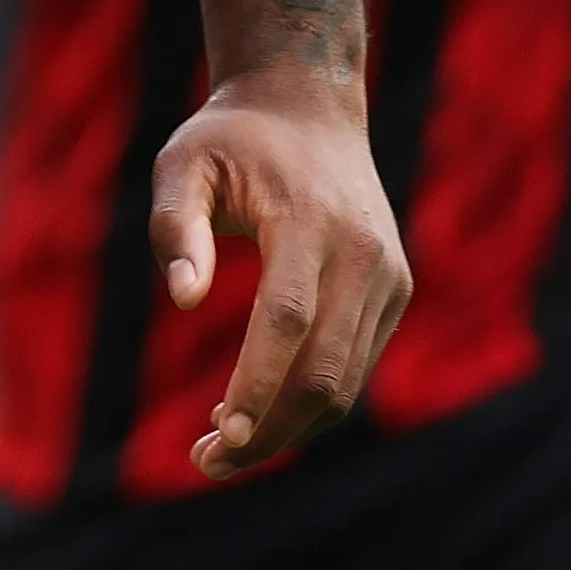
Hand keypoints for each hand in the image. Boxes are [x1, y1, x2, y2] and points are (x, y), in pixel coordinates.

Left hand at [148, 60, 412, 477]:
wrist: (309, 106)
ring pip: (346, 381)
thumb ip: (174, 225)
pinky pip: (355, 365)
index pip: (288, 319)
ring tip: (221, 447)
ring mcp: (388, 275)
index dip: (258, 383)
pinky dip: (312, 401)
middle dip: (269, 430)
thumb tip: (183, 298)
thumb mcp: (183, 162)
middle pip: (324, 369)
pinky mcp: (396, 290)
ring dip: (288, 428)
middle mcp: (363, 252)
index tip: (220, 435)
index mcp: (310, 220)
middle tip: (205, 462)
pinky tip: (260, 412)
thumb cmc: (232, 138)